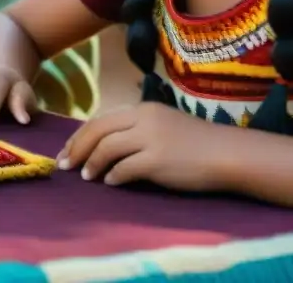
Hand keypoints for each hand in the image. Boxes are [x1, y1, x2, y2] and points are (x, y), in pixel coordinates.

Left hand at [56, 102, 230, 191]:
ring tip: (86, 176)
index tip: (67, 149)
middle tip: (64, 164)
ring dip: (92, 163)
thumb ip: (135, 130)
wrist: (228, 153)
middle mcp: (143, 119)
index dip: (79, 135)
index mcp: (142, 110)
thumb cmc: (196, 142)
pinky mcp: (158, 161)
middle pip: (97, 130)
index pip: (100, 119)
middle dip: (77, 148)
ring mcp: (150, 139)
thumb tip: (105, 145)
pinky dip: (113, 176)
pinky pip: (125, 169)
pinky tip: (110, 183)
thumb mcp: (162, 125)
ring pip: (107, 148)